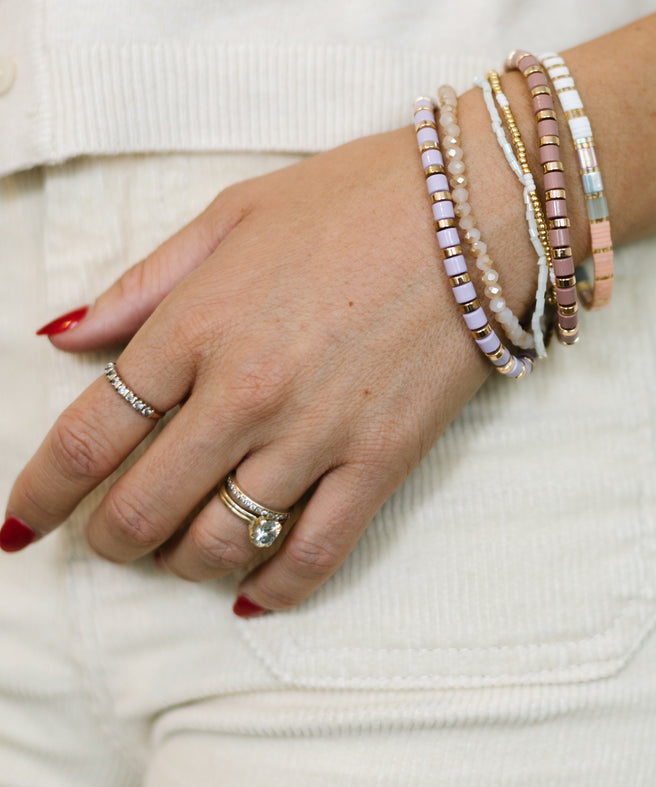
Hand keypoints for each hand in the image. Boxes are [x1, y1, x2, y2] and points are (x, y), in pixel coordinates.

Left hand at [3, 112, 534, 612]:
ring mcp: (316, 434)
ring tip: (178, 552)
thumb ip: (143, 284)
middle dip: (108, 540)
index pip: (88, 437)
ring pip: (219, 543)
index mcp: (195, 325)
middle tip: (108, 537)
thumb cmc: (354, 196)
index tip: (19, 523)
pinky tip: (253, 590)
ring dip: (181, 562)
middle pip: (142, 509)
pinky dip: (275, 587)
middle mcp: (244, 392)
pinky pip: (316, 554)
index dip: (41, 494)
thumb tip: (65, 339)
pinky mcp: (382, 461)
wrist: (479, 203)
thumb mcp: (231, 215)